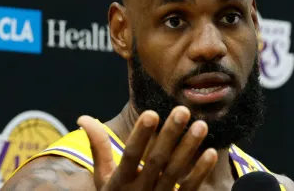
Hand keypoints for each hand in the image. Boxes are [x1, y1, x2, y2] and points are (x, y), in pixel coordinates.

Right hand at [77, 106, 217, 190]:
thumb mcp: (102, 177)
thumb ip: (98, 147)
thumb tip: (83, 118)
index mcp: (120, 182)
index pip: (131, 154)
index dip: (140, 135)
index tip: (151, 112)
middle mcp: (140, 190)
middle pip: (157, 160)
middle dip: (170, 135)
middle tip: (183, 110)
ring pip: (175, 172)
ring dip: (188, 149)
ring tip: (201, 125)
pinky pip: (189, 189)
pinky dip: (200, 172)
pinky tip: (210, 152)